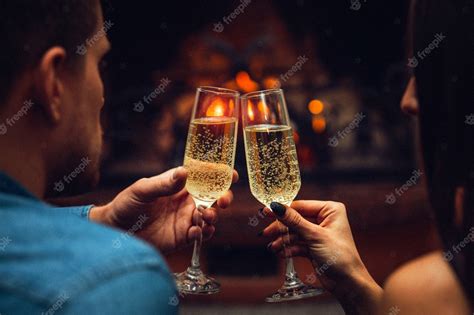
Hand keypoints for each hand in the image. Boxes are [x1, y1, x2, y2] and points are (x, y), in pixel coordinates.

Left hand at [90, 167, 237, 253]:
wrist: (115, 232)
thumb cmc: (126, 205)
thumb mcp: (142, 190)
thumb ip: (163, 183)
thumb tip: (184, 172)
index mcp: (179, 186)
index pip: (204, 178)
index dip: (220, 176)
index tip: (232, 174)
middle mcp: (186, 202)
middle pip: (213, 198)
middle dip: (223, 198)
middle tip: (223, 201)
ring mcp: (185, 219)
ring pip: (210, 217)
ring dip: (213, 217)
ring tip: (206, 217)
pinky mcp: (182, 237)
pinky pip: (199, 235)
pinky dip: (202, 233)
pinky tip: (194, 232)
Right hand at [261, 201, 381, 313]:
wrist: (348, 283)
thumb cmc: (340, 256)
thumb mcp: (314, 235)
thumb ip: (293, 221)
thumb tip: (276, 206)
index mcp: (330, 210)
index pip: (300, 206)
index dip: (282, 210)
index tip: (265, 211)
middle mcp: (324, 219)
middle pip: (295, 219)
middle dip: (281, 228)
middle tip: (265, 232)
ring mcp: (318, 233)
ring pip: (294, 232)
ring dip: (283, 240)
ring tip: (272, 247)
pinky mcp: (313, 246)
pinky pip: (297, 243)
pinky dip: (288, 248)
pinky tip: (280, 252)